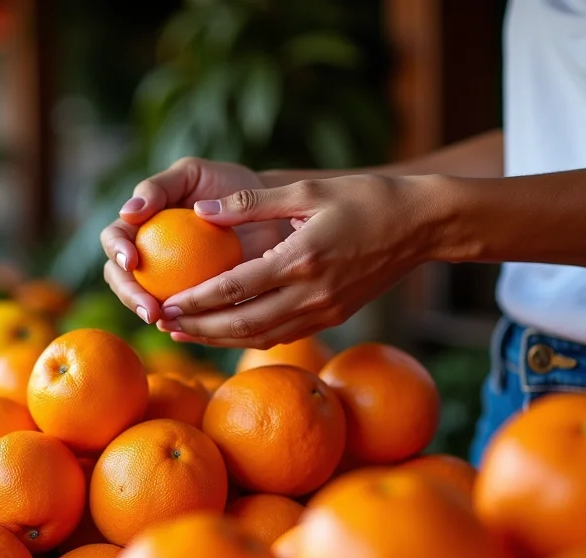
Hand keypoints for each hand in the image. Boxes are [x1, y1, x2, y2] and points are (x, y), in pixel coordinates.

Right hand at [100, 157, 286, 322]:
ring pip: (145, 300)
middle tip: (148, 306)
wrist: (267, 210)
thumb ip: (158, 187)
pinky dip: (179, 323)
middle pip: (120, 278)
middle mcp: (146, 253)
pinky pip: (180, 314)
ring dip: (149, 313)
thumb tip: (127, 212)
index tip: (132, 261)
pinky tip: (185, 329)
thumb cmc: (227, 185)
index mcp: (138, 223)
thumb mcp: (192, 175)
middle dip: (128, 295)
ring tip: (164, 321)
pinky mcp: (191, 298)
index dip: (116, 252)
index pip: (114, 239)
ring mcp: (166, 278)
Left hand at [156, 175, 444, 347]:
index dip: (196, 300)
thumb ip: (252, 203)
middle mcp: (310, 294)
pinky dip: (249, 337)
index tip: (165, 302)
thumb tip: (201, 211)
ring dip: (219, 339)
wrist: (422, 226)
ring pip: (260, 336)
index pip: (235, 288)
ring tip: (184, 332)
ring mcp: (323, 311)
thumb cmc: (365, 198)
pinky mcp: (332, 318)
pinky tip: (225, 332)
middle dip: (198, 328)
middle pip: (242, 324)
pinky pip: (282, 335)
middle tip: (163, 322)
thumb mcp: (307, 190)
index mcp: (300, 260)